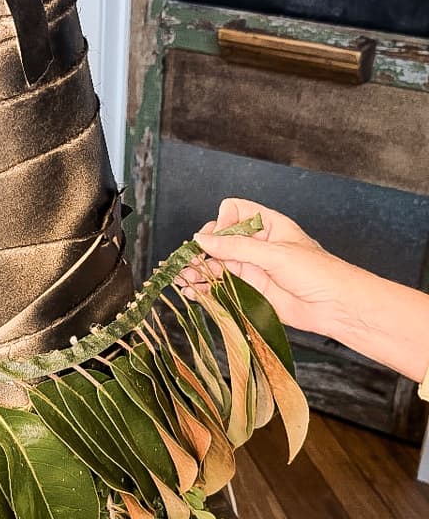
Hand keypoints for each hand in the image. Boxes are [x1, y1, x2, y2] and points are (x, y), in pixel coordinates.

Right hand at [180, 198, 428, 382]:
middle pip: (219, 239)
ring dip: (197, 271)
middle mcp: (256, 244)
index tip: (220, 237)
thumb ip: (237, 248)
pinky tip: (192, 292)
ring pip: (215, 264)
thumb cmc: (318, 272)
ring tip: (182, 279)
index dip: (223, 221)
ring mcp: (251, 268)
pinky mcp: (248, 291)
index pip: (234, 211)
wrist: (336, 307)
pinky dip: (204, 289)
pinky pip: (219, 287)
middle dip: (202, 249)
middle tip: (190, 262)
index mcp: (267, 225)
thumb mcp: (276, 254)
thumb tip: (202, 240)